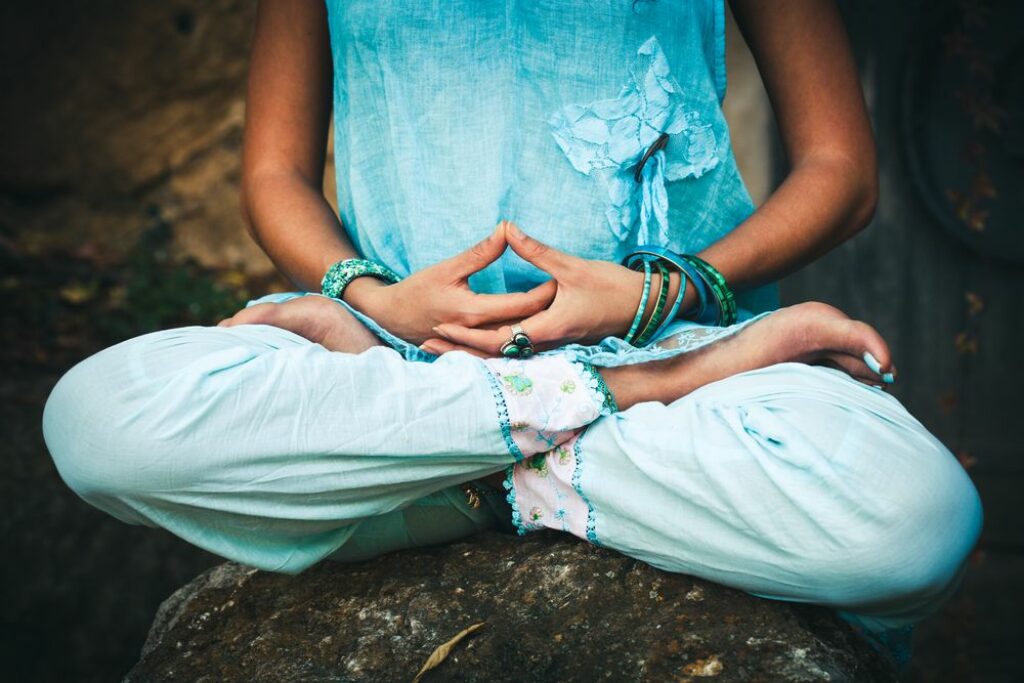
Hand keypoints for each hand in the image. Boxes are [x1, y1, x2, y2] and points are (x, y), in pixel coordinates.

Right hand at [344, 223, 555, 344]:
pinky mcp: (475, 349)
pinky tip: (539, 333)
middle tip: (571, 296)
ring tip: (561, 313)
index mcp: (474, 311)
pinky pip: (504, 348)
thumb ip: (480, 252)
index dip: (544, 293)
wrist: (392, 318)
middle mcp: (479, 333)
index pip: (520, 305)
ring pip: (517, 341)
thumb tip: (506, 229)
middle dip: (548, 312)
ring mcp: (477, 345)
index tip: (562, 279)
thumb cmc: (417, 290)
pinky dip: (522, 341)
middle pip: (524, 325)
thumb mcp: (448, 267)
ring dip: (538, 329)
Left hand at [423, 222, 690, 355]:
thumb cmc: (613, 286)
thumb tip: (507, 227)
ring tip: (441, 346)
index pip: (502, 337)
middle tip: (427, 342)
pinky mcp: (556, 341)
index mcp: (550, 326)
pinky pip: (519, 351)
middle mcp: (549, 342)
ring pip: (506, 355)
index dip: (469, 334)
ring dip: (474, 352)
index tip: (441, 325)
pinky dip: (494, 350)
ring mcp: (553, 344)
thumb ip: (536, 251)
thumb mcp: (572, 266)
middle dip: (461, 348)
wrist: (645, 306)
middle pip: (497, 352)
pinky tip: (476, 346)